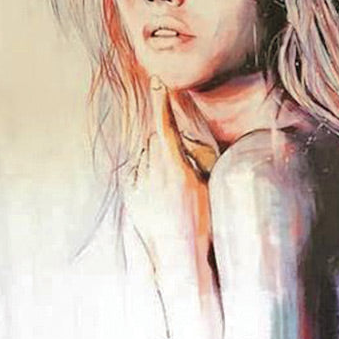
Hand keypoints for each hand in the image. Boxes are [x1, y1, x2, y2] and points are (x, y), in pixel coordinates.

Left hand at [123, 79, 213, 276]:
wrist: (179, 256)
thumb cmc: (202, 222)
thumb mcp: (206, 186)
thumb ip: (196, 159)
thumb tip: (188, 140)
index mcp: (175, 168)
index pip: (165, 126)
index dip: (162, 103)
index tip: (158, 82)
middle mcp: (153, 173)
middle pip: (154, 138)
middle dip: (162, 135)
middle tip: (176, 150)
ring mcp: (139, 184)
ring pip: (144, 155)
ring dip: (156, 156)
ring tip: (172, 180)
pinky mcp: (131, 194)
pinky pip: (138, 172)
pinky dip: (148, 172)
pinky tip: (161, 190)